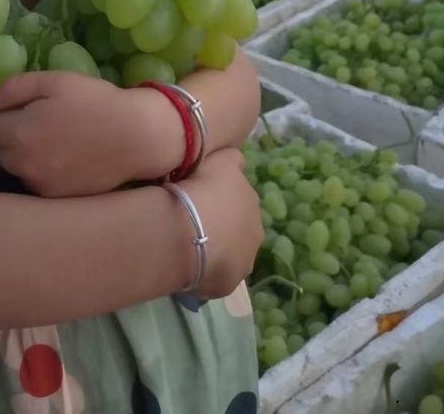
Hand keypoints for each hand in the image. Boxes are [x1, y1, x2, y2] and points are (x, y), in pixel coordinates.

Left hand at [0, 73, 186, 197]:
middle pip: (2, 150)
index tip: (29, 109)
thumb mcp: (56, 81)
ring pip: (18, 169)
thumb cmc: (95, 102)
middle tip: (44, 125)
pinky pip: (37, 183)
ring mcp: (39, 185)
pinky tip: (67, 160)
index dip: (8, 114)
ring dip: (27, 157)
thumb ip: (16, 87)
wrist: (135, 137)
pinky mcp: (56, 198)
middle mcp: (23, 164)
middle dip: (15, 137)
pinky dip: (44, 173)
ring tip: (56, 143)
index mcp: (19, 132)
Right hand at [176, 148, 262, 300]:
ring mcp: (244, 261)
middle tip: (194, 222)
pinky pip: (215, 275)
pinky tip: (187, 264)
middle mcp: (255, 232)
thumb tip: (240, 163)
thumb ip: (233, 158)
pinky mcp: (228, 285)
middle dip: (222, 226)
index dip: (219, 198)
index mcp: (252, 201)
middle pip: (237, 228)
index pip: (238, 199)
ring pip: (229, 253)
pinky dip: (205, 271)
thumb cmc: (202, 189)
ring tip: (189, 245)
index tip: (201, 197)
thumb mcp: (219, 159)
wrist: (187, 230)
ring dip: (215, 250)